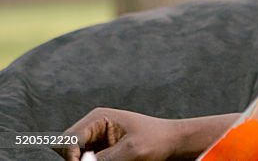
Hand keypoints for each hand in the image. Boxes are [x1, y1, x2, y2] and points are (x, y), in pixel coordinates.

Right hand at [61, 108, 184, 160]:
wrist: (173, 143)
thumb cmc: (155, 141)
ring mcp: (96, 140)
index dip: (69, 156)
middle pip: (66, 148)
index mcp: (97, 118)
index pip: (68, 138)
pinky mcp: (101, 152)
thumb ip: (103, 160)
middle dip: (73, 159)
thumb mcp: (130, 151)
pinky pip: (86, 159)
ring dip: (81, 160)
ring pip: (75, 156)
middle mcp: (93, 128)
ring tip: (103, 160)